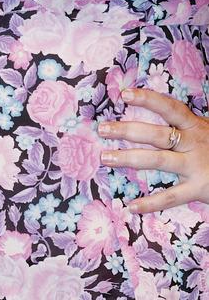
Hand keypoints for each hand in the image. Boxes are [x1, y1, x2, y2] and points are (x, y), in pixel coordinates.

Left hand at [98, 87, 208, 212]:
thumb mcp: (206, 131)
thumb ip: (184, 125)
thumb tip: (153, 112)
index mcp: (195, 125)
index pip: (169, 107)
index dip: (147, 99)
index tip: (124, 94)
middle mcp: (194, 143)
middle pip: (156, 134)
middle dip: (127, 130)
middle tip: (102, 129)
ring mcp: (196, 166)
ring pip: (157, 160)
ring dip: (128, 158)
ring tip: (105, 157)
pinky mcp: (199, 189)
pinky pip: (170, 197)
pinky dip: (150, 203)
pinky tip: (130, 206)